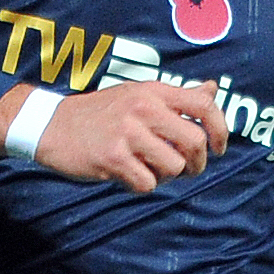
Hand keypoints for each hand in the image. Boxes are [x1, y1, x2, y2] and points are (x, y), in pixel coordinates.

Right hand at [0, 81, 228, 192]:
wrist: (53, 125)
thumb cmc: (102, 111)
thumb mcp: (140, 93)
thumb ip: (177, 95)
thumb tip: (211, 88)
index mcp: (154, 91)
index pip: (204, 105)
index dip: (221, 129)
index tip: (218, 147)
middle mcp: (143, 108)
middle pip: (194, 141)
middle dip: (197, 163)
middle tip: (188, 168)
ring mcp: (128, 133)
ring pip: (173, 167)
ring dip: (168, 175)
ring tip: (151, 168)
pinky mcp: (113, 158)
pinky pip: (148, 184)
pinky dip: (143, 185)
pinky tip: (129, 174)